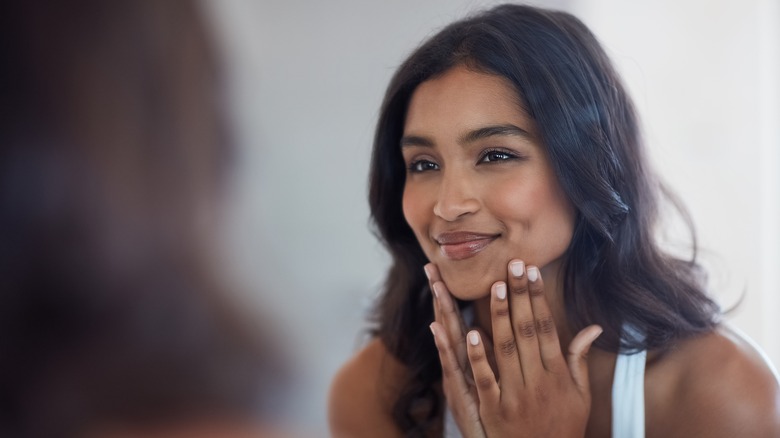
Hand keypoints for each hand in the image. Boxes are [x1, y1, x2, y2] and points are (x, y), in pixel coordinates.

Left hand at [428, 260, 602, 436]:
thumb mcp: (580, 396)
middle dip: (520, 296)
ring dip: (501, 317)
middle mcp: (539, 382)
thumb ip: (579, 360)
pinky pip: (486, 380)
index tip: (532, 272)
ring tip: (496, 286)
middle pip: (527, 331)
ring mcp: (516, 397)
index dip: (539, 299)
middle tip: (513, 264)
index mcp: (559, 375)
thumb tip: (593, 327)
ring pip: (507, 350)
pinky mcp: (495, 412)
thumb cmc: (563, 428)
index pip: (546, 328)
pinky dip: (478, 357)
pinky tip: (471, 332)